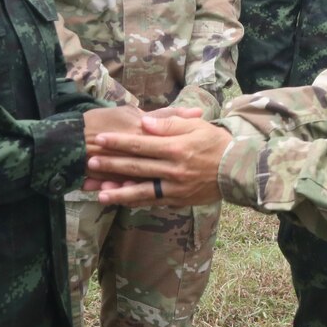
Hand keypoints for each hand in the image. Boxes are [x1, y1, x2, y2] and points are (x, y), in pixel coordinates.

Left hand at [84, 114, 230, 207]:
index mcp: (176, 148)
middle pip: (137, 167)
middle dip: (112, 165)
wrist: (237, 169)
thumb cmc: (216, 142)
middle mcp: (174, 169)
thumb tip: (145, 124)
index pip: (141, 144)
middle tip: (90, 163)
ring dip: (119, 192)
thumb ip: (170, 124)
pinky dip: (136, 202)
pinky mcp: (178, 200)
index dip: (119, 142)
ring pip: (142, 191)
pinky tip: (122, 201)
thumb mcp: (196, 126)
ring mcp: (175, 187)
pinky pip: (153, 202)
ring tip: (99, 193)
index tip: (100, 139)